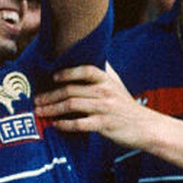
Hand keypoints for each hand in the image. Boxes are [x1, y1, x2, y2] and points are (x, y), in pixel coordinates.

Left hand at [35, 62, 152, 145]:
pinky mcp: (105, 125)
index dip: (68, 72)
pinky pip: (80, 124)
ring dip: (52, 109)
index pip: (85, 70)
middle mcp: (105, 92)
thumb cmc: (126, 106)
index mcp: (107, 80)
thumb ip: (104, 71)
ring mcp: (105, 108)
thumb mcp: (117, 85)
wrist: (146, 127)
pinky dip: (65, 124)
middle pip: (71, 90)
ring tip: (40, 112)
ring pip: (72, 105)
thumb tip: (92, 54)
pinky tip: (55, 125)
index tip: (53, 77)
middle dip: (50, 95)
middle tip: (36, 100)